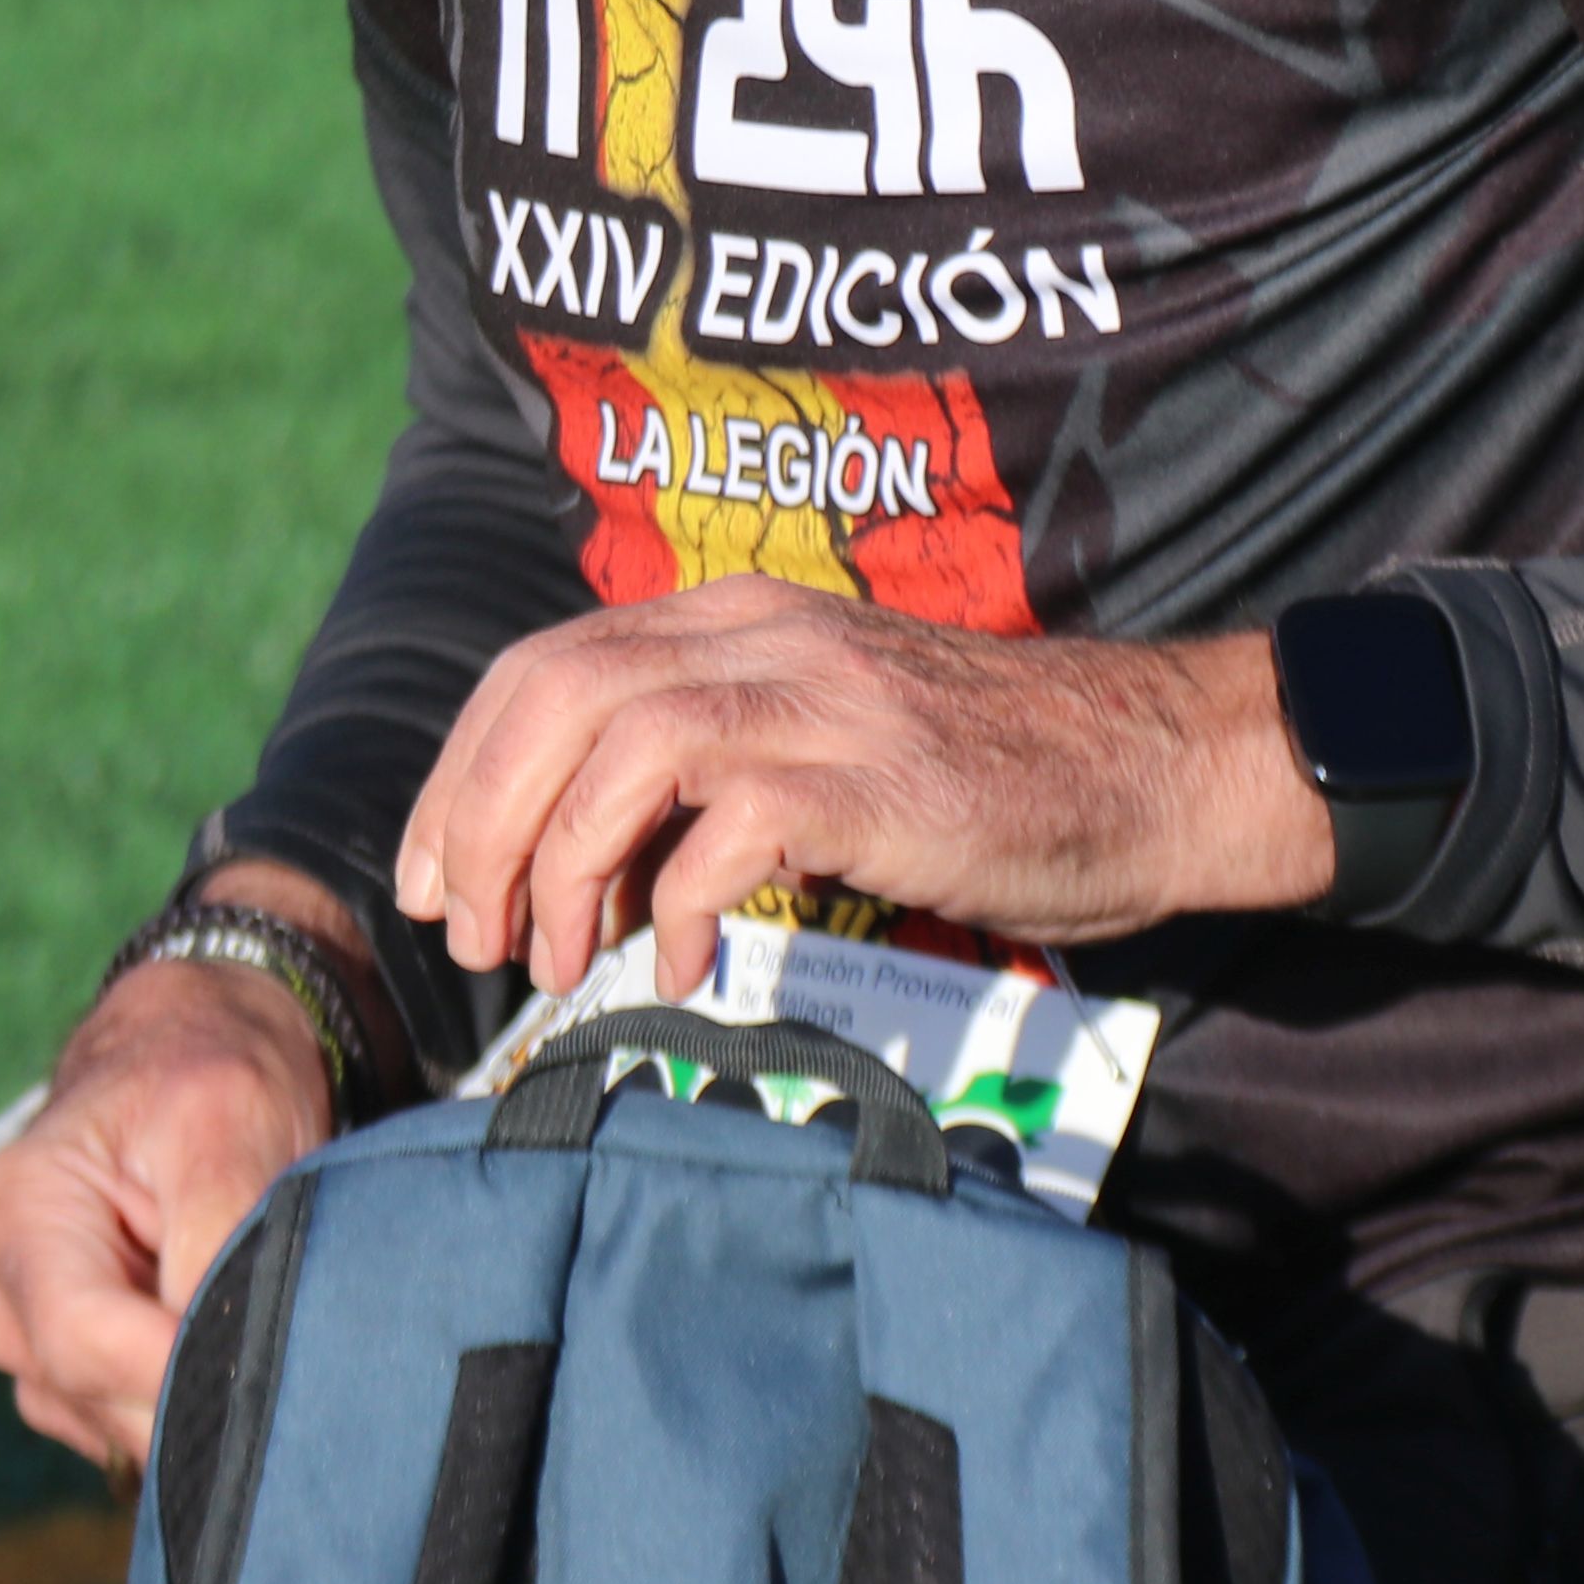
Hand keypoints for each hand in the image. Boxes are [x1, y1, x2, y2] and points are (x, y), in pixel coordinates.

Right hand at [0, 874, 364, 1472]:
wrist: (191, 1051)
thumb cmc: (208, 1073)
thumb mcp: (231, 1122)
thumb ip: (217, 1240)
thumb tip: (222, 1360)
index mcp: (19, 1212)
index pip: (81, 1340)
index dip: (177, 1371)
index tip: (268, 1364)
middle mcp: (3, 1284)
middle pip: (96, 1395)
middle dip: (195, 1390)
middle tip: (291, 1349)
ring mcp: (26, 1335)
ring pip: (114, 1425)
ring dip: (194, 1394)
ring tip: (250, 1313)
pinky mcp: (63, 1370)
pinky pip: (125, 1429)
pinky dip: (183, 1399)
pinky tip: (221, 1334)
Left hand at [393, 577, 1335, 997]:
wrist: (1151, 765)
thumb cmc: (989, 777)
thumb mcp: (825, 734)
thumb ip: (710, 766)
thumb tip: (589, 871)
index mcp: (739, 617)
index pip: (543, 664)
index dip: (460, 772)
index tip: (432, 875)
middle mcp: (764, 636)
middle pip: (553, 696)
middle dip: (477, 821)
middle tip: (472, 934)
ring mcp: (820, 701)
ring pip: (617, 750)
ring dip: (558, 866)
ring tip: (565, 957)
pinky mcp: (873, 780)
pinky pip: (724, 832)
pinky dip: (675, 906)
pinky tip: (684, 966)